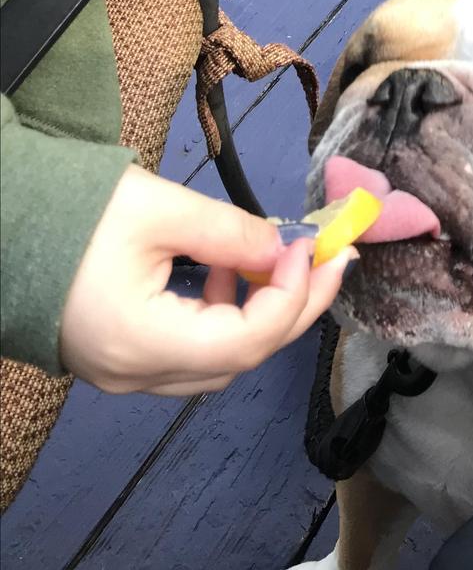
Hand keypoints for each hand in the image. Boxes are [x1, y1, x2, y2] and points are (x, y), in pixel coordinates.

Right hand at [59, 166, 353, 396]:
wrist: (1, 226)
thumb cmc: (74, 215)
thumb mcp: (161, 210)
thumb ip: (229, 231)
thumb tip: (284, 245)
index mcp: (146, 344)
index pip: (248, 340)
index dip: (294, 295)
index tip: (316, 248)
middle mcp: (138, 374)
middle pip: (240, 358)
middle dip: (294, 307)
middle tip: (329, 260)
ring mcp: (126, 371)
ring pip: (218, 360)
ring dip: (258, 312)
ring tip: (272, 257)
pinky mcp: (120, 354)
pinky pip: (189, 350)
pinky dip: (221, 314)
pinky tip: (224, 269)